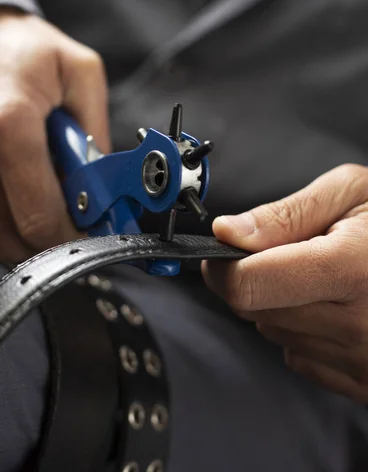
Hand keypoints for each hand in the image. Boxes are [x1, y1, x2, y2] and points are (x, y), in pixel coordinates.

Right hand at [0, 7, 109, 262]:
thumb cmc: (27, 50)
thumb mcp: (81, 74)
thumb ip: (95, 135)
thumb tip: (103, 192)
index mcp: (8, 121)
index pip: (38, 215)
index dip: (70, 239)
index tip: (88, 238)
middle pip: (7, 236)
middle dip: (47, 243)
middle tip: (69, 226)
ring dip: (18, 234)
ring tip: (40, 202)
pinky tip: (12, 197)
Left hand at [202, 164, 367, 401]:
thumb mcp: (350, 193)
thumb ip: (285, 215)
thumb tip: (227, 233)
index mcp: (352, 269)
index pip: (250, 286)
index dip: (222, 266)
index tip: (224, 251)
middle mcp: (359, 326)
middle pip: (255, 311)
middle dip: (255, 279)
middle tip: (288, 254)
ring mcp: (366, 361)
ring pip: (274, 334)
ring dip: (281, 304)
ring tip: (322, 278)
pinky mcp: (367, 383)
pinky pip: (301, 358)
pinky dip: (304, 331)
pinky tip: (336, 306)